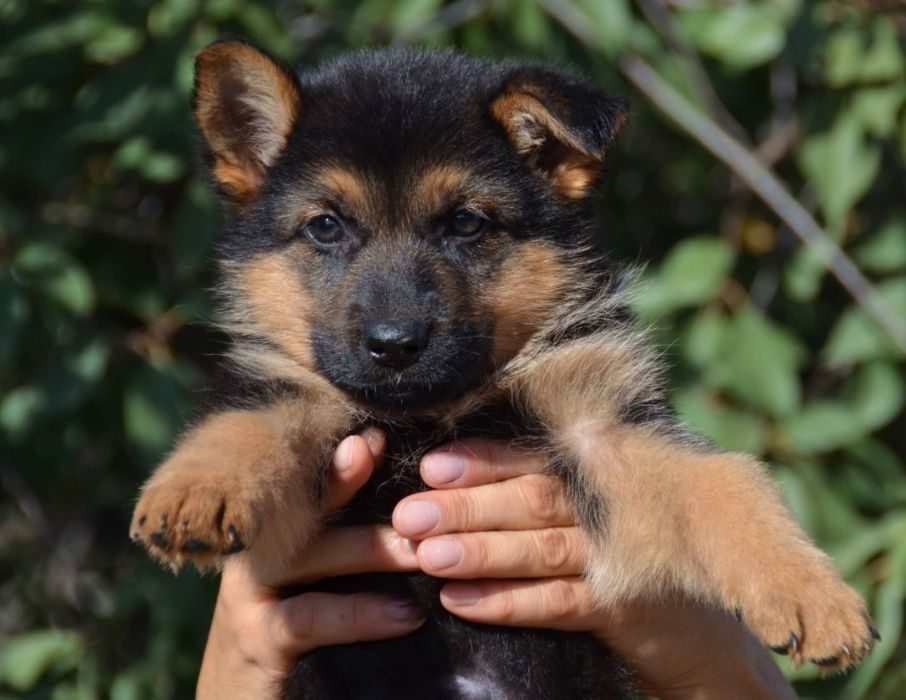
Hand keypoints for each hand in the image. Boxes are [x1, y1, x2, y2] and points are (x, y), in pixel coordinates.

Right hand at [196, 430, 421, 699]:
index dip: (341, 460)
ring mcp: (249, 592)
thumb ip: (342, 543)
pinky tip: (406, 616)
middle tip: (419, 488)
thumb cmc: (291, 634)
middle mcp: (254, 548)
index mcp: (272, 527)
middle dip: (357, 488)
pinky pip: (311, 617)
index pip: (306, 482)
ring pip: (312, 555)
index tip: (378, 437)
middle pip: (305, 506)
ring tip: (422, 551)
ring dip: (372, 550)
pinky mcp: (255, 639)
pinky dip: (360, 614)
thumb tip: (413, 514)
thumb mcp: (315, 581)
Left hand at [391, 439, 796, 699]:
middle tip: (410, 513)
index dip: (484, 460)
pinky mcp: (628, 606)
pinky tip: (461, 601)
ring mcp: (626, 555)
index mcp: (607, 471)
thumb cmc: (637, 555)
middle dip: (468, 505)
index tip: (432, 466)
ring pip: (543, 547)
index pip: (538, 458)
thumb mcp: (604, 512)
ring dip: (481, 550)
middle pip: (534, 497)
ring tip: (425, 554)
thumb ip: (555, 489)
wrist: (710, 633)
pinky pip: (560, 602)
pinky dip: (509, 602)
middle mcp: (618, 504)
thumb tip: (459, 480)